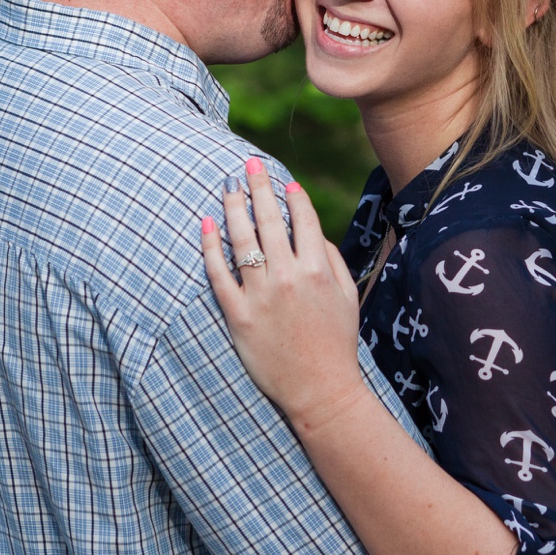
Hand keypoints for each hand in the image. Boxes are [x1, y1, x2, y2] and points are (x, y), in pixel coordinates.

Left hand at [202, 157, 366, 430]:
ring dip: (234, 207)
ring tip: (228, 187)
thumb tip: (311, 231)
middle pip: (268, 221)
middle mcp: (288, 276)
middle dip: (259, 186)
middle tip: (248, 163)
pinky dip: (211, 246)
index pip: (302, 220)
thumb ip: (331, 259)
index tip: (283, 180)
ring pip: (241, 240)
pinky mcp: (238, 315)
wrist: (320, 390)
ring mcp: (260, 296)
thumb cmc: (337, 341)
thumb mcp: (348, 295)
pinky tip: (207, 224)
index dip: (293, 196)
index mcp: (317, 269)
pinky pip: (219, 274)